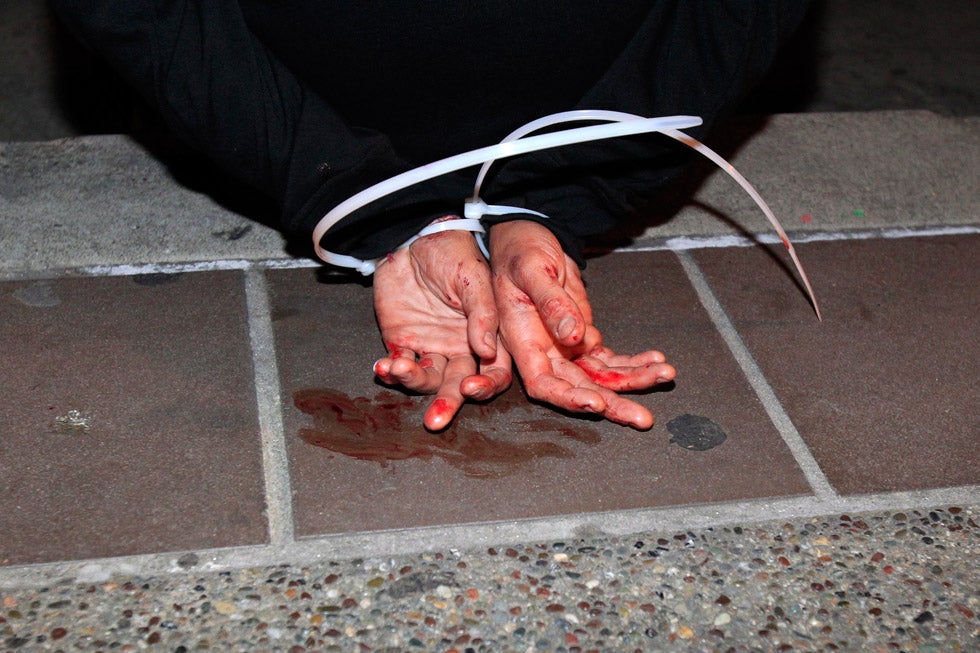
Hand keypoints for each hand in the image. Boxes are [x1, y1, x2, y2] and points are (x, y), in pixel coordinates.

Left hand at [373, 223, 511, 430]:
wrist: (412, 235)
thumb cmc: (451, 251)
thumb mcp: (473, 277)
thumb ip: (482, 313)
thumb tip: (486, 350)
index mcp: (488, 335)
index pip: (494, 372)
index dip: (486, 386)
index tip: (470, 388)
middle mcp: (461, 347)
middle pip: (459, 386)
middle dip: (448, 404)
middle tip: (435, 420)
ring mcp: (431, 346)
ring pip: (427, 379)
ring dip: (414, 382)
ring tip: (399, 368)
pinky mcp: (403, 341)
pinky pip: (399, 365)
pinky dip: (390, 371)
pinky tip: (384, 367)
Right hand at [489, 220, 675, 428]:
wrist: (531, 238)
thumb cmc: (520, 250)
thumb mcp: (531, 270)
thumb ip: (550, 302)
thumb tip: (573, 335)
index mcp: (523, 338)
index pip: (543, 382)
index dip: (568, 398)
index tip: (596, 403)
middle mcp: (544, 351)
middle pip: (578, 389)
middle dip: (612, 403)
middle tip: (642, 418)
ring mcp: (565, 347)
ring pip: (601, 376)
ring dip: (633, 380)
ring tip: (664, 375)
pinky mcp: (582, 338)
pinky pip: (610, 359)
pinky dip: (633, 361)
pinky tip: (656, 360)